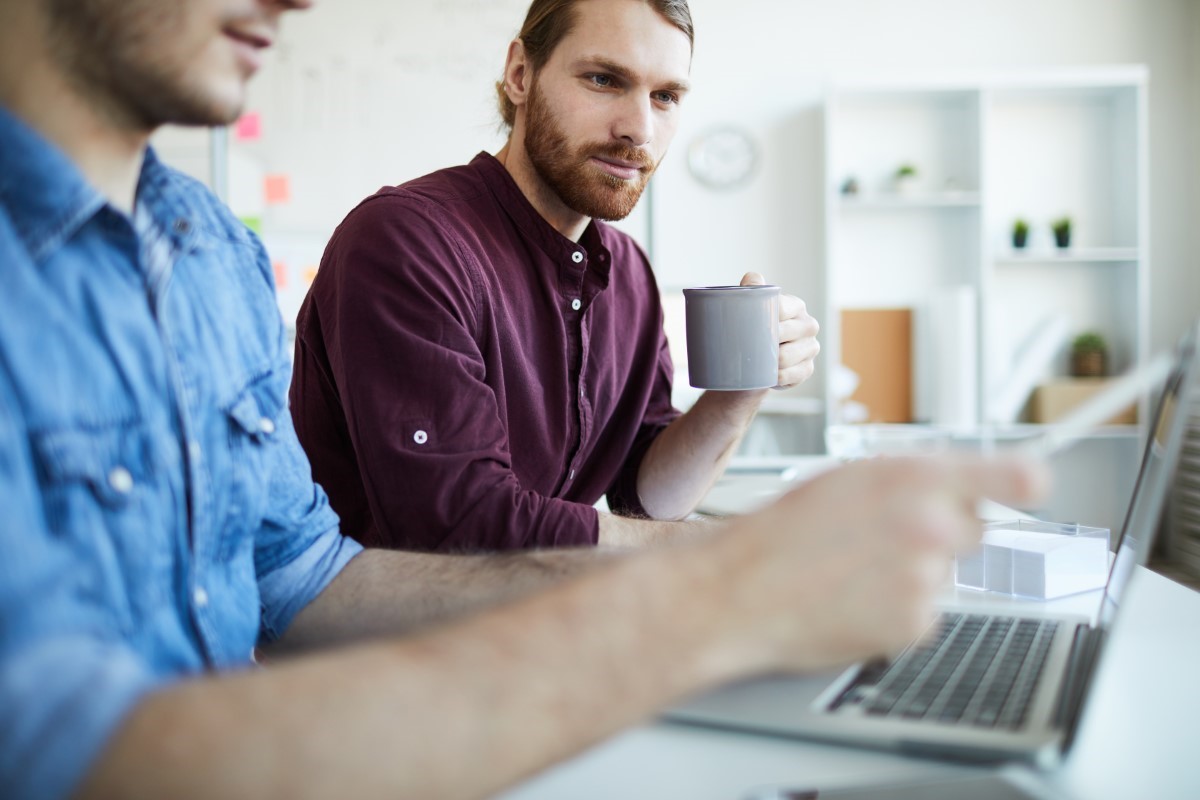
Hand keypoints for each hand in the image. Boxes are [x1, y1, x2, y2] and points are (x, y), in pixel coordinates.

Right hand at [716, 454, 1049, 672]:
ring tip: (851, 572)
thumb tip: (956, 490)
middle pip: (973, 530)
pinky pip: (924, 613)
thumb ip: (909, 481)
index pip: (1007, 476)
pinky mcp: (916, 623)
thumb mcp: (845, 480)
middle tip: (884, 540)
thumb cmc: (781, 533)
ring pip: (943, 574)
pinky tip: (853, 600)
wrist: (740, 590)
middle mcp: (929, 523)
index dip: (1025, 480)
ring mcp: (926, 577)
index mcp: (910, 476)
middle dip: (941, 534)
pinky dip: (896, 610)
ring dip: (911, 575)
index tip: (1037, 484)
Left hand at [739, 272, 818, 387]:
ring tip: (756, 361)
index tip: (746, 324)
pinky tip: (769, 376)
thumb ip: (751, 289)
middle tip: (746, 344)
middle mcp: (808, 325)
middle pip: (784, 334)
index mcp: (796, 306)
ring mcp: (811, 348)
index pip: (780, 308)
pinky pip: (790, 375)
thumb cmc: (754, 328)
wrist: (756, 360)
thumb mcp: (751, 307)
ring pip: (786, 357)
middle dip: (765, 340)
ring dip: (769, 362)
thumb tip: (751, 278)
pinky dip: (777, 377)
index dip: (763, 317)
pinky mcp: (808, 369)